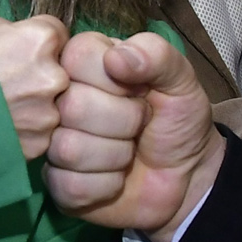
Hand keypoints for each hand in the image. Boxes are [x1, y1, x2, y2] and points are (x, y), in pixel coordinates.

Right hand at [0, 12, 68, 158]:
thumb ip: (10, 28)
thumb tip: (21, 34)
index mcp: (41, 40)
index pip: (59, 34)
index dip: (40, 44)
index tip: (23, 54)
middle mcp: (54, 77)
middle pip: (61, 73)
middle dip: (40, 76)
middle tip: (9, 84)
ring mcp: (48, 114)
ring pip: (52, 106)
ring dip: (33, 107)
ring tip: (0, 109)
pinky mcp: (39, 144)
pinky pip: (40, 134)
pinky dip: (25, 132)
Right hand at [45, 32, 224, 238]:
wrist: (187, 176)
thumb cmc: (177, 120)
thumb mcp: (180, 80)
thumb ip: (156, 55)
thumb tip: (115, 57)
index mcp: (85, 63)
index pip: (78, 55)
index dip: (115, 79)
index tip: (137, 90)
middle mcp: (61, 99)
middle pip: (72, 106)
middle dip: (124, 121)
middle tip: (139, 125)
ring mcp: (54, 141)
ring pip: (70, 149)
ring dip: (116, 155)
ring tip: (129, 151)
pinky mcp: (57, 183)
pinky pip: (71, 186)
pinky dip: (107, 185)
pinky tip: (116, 178)